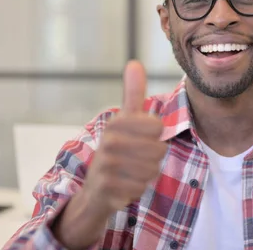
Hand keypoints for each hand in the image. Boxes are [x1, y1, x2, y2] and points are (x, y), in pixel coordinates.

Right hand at [84, 60, 166, 213]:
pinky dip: (136, 190)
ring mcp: (105, 166)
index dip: (155, 136)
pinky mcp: (107, 189)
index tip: (140, 138)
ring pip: (152, 170)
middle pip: (159, 150)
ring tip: (129, 172)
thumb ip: (133, 94)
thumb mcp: (124, 121)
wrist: (93, 190)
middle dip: (152, 158)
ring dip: (145, 174)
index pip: (158, 127)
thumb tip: (134, 63)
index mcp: (116, 123)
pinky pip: (141, 188)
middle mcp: (108, 142)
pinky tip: (123, 186)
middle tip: (134, 159)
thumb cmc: (116, 150)